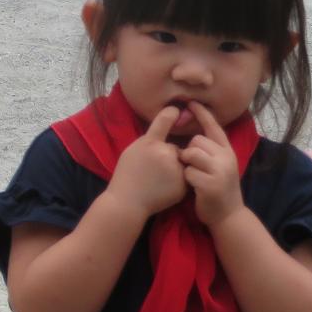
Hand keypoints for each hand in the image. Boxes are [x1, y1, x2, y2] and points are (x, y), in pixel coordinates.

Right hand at [108, 104, 188, 220]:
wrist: (129, 201)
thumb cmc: (127, 173)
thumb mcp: (132, 149)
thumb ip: (149, 139)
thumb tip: (165, 132)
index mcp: (150, 143)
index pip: (164, 121)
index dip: (171, 113)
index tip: (177, 109)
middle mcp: (166, 154)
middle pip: (174, 147)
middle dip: (168, 153)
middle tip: (154, 166)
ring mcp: (176, 171)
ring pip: (180, 162)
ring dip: (174, 166)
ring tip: (159, 178)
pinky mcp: (183, 186)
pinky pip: (184, 176)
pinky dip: (177, 180)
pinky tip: (164, 186)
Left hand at [180, 101, 244, 228]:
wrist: (228, 217)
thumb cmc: (218, 188)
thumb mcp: (220, 166)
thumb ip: (211, 150)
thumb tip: (193, 134)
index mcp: (228, 152)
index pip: (214, 127)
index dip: (202, 114)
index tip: (190, 102)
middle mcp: (227, 158)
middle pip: (196, 141)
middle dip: (190, 151)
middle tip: (197, 167)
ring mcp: (220, 171)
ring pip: (191, 153)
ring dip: (187, 165)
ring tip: (195, 176)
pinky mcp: (210, 184)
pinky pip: (188, 172)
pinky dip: (187, 179)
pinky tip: (196, 188)